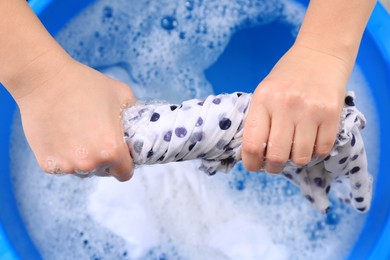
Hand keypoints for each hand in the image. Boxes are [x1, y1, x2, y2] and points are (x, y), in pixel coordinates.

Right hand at [14, 57, 135, 180]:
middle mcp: (89, 163)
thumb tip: (142, 127)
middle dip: (104, 159)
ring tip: (78, 132)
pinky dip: (64, 155)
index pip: (125, 173)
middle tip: (96, 135)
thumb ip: (136, 116)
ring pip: (83, 171)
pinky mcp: (48, 164)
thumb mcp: (123, 95)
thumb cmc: (86, 84)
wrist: (45, 79)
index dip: (125, 163)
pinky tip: (62, 134)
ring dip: (84, 158)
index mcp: (111, 150)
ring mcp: (67, 165)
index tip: (121, 153)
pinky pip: (63, 166)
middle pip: (103, 172)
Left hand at [242, 44, 349, 172]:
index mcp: (263, 100)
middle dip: (273, 167)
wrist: (320, 53)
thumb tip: (254, 154)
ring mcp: (310, 110)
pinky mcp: (332, 114)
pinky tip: (311, 142)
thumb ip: (258, 120)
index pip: (252, 144)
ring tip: (294, 150)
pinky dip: (315, 153)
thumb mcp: (264, 92)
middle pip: (277, 156)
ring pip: (301, 158)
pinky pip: (322, 149)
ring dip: (295, 160)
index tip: (255, 166)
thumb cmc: (287, 76)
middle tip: (274, 164)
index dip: (251, 163)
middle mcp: (285, 105)